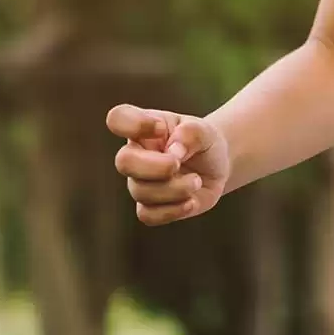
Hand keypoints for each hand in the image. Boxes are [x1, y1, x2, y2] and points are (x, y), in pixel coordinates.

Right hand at [108, 103, 230, 226]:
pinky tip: (191, 202)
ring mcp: (140, 182)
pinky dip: (172, 211)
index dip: (134, 124)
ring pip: (140, 192)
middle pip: (123, 162)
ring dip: (175, 189)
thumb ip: (190, 134)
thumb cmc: (203, 142)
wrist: (215, 166)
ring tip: (196, 181)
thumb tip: (173, 152)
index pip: (118, 119)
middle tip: (178, 164)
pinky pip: (147, 215)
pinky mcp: (149, 206)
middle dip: (156, 167)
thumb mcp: (204, 130)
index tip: (161, 128)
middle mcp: (136, 154)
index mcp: (143, 128)